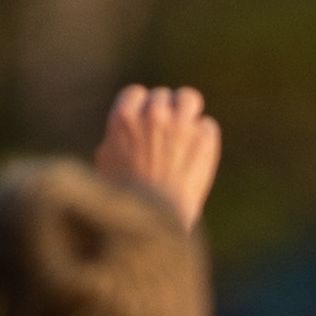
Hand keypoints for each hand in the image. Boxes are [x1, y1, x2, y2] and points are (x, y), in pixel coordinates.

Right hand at [94, 85, 221, 229]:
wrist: (155, 221)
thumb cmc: (126, 199)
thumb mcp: (107, 164)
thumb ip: (116, 139)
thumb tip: (123, 130)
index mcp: (123, 118)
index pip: (136, 94)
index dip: (142, 107)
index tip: (146, 122)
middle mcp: (152, 115)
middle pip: (163, 96)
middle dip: (165, 113)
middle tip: (168, 135)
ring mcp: (180, 125)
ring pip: (189, 99)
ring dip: (188, 112)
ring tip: (188, 131)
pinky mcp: (204, 139)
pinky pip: (208, 126)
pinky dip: (204, 139)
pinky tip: (198, 156)